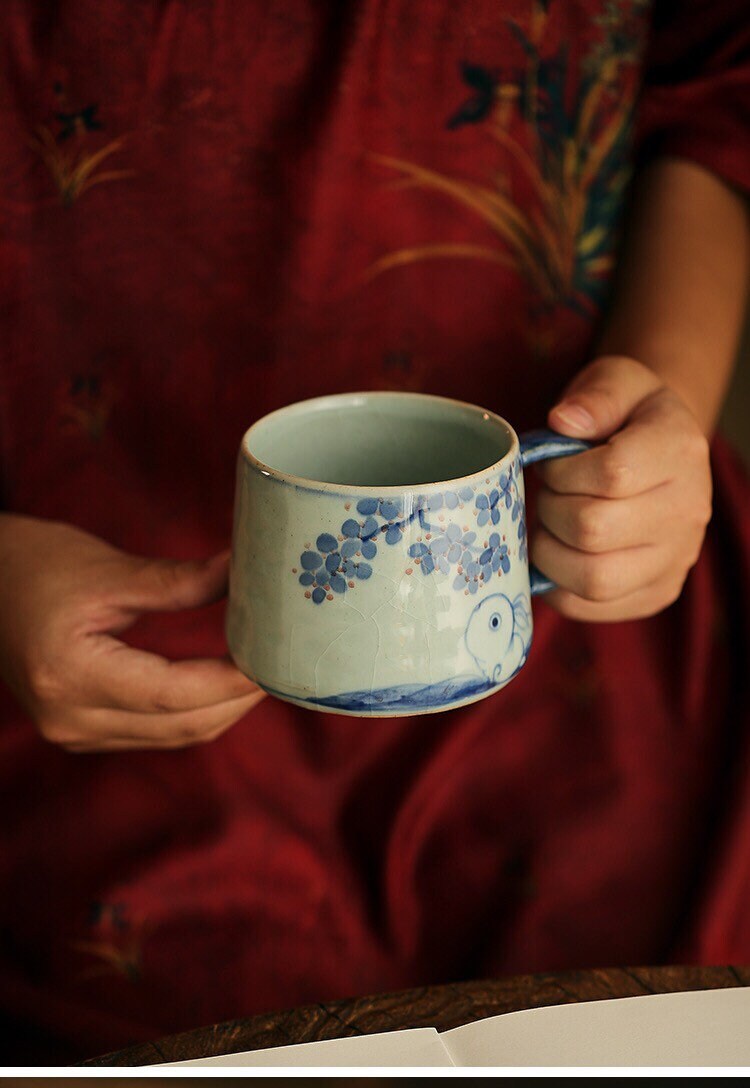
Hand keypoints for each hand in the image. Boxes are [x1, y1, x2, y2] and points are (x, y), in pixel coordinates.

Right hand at [0, 516, 263, 750]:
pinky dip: (194, 713)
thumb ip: (179, 582)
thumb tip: (244, 573)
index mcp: (70, 673)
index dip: (231, 682)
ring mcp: (71, 731)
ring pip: (172, 737)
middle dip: (237, 701)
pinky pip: (153, 734)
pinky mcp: (79, 730)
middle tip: (282, 667)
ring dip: (221, 711)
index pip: (173, 693)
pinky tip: (222, 684)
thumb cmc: (34, 564)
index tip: (275, 661)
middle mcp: (69, 717)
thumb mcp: (109, 569)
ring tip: (262, 673)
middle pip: (180, 726)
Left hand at [532, 355, 711, 621]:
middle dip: (550, 508)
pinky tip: (557, 553)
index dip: (562, 470)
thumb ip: (594, 395)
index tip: (554, 462)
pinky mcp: (656, 594)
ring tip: (550, 525)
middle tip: (549, 493)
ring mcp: (676, 559)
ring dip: (549, 551)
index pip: (611, 474)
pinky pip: (591, 607)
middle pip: (593, 528)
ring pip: (593, 577)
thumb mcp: (617, 381)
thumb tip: (563, 422)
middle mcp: (689, 510)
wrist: (662, 451)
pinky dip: (557, 585)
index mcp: (680, 450)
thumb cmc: (627, 415)